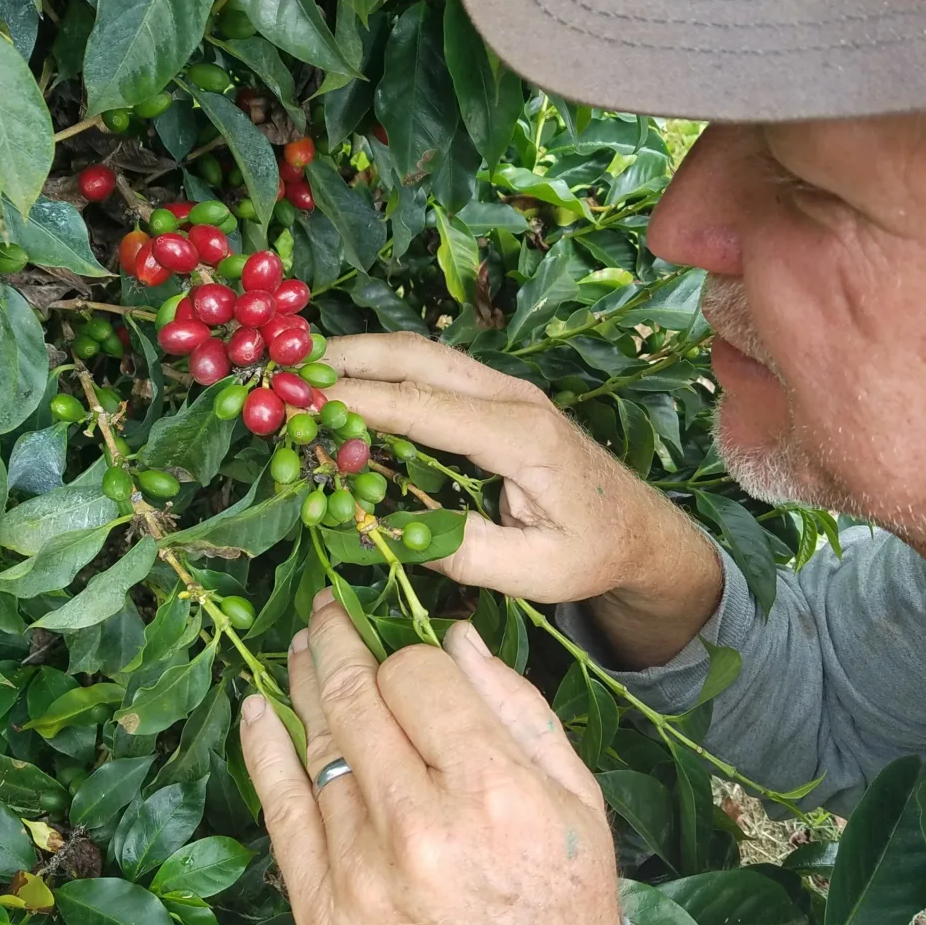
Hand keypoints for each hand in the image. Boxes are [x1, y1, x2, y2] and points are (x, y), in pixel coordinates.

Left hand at [240, 589, 622, 924]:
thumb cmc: (563, 892)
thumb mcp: (575, 794)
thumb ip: (515, 706)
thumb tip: (455, 636)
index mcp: (490, 790)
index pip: (418, 677)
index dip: (411, 652)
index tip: (413, 653)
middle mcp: (418, 826)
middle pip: (359, 697)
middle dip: (338, 639)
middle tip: (327, 607)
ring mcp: (360, 871)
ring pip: (319, 743)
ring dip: (304, 682)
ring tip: (300, 644)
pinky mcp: (324, 911)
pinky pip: (281, 810)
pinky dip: (264, 750)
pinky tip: (258, 708)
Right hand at [324, 332, 718, 607]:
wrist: (639, 527)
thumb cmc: (593, 551)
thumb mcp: (537, 572)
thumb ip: (467, 555)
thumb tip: (391, 531)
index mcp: (523, 437)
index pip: (424, 405)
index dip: (358, 401)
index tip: (302, 403)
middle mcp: (513, 398)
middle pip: (418, 355)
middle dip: (348, 356)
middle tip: (286, 371)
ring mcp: (507, 391)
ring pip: (423, 353)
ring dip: (362, 355)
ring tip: (303, 371)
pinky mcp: (499, 397)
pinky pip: (433, 370)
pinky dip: (384, 370)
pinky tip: (350, 385)